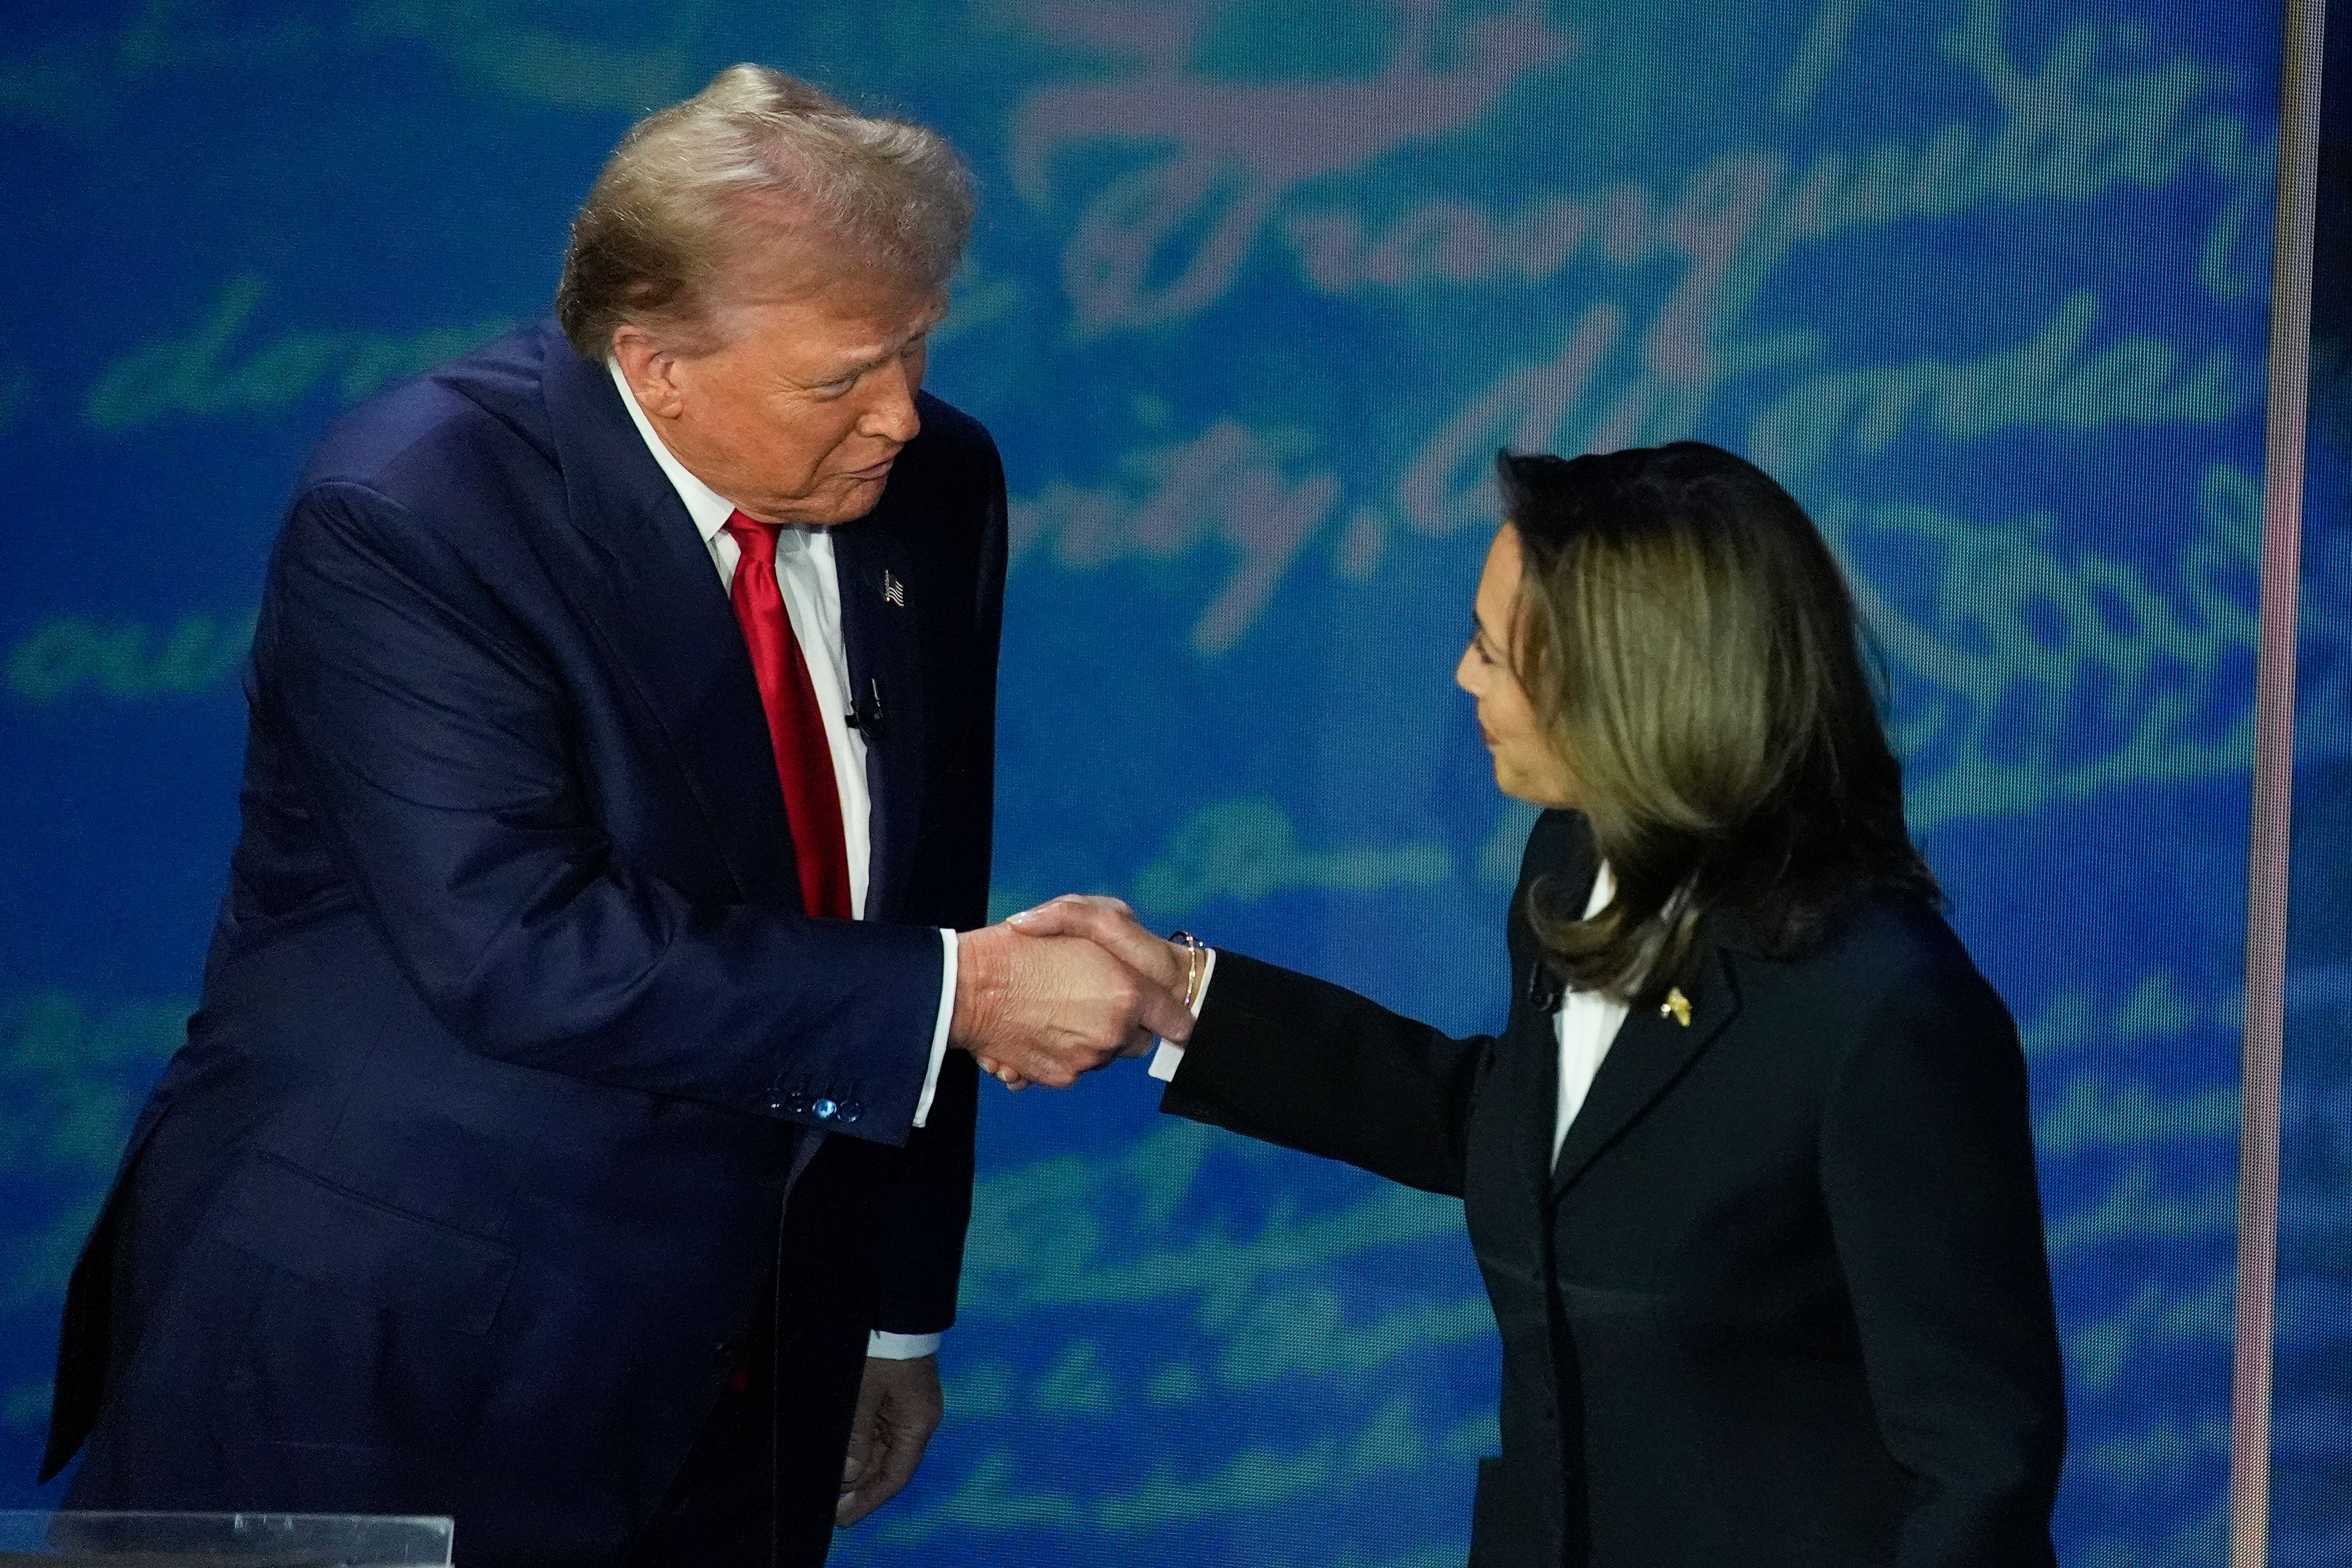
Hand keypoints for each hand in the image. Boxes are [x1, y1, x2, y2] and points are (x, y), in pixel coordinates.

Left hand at [836, 1354, 942, 1525]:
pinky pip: (876, 1431)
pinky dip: (858, 1446)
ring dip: (856, 1467)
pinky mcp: (894, 1395)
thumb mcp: (862, 1393)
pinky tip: (839, 1455)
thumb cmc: (881, 1350)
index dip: (869, 1499)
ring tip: (827, 1482)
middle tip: (826, 1502)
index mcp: (917, 1424)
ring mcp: (906, 1408)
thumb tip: (849, 1474)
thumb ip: (855, 1436)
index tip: (841, 1516)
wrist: (895, 1306)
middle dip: (858, 1486)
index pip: (896, 1476)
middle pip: (887, 1465)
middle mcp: (916, 1421)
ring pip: (880, 1449)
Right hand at [951, 914, 1191, 1089]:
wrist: (969, 986)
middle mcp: (1113, 1032)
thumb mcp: (1081, 914)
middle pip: (1137, 1039)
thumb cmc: (1024, 944)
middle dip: (1123, 1023)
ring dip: (1090, 1037)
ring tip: (1055, 1008)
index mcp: (1128, 993)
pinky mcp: (1061, 1077)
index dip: (1169, 1014)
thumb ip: (1122, 937)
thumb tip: (1138, 975)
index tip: (1162, 1012)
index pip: (1176, 1020)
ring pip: (1105, 1053)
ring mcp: (1088, 1059)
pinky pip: (1076, 1067)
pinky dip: (1063, 1052)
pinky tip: (1039, 1027)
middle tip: (1090, 999)